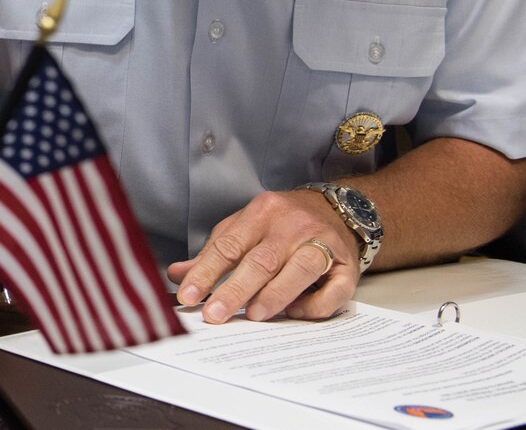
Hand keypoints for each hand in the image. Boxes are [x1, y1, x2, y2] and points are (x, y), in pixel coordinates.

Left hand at [167, 189, 356, 323]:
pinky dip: (313, 305)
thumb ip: (214, 252)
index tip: (187, 295)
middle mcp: (292, 225)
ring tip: (253, 316)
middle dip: (235, 289)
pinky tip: (294, 313)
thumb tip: (177, 275)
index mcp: (262, 212)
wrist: (339, 210)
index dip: (206, 272)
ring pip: (300, 270)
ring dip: (275, 295)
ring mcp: (324, 243)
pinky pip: (334, 290)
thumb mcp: (245, 228)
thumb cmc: (283, 225)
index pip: (228, 245)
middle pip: (261, 260)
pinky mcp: (348, 267)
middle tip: (214, 315)